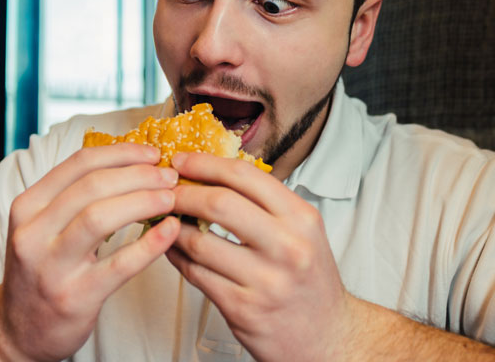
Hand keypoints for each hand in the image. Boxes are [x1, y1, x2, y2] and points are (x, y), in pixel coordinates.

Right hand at [0, 143, 180, 360]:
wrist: (17, 330)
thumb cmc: (43, 268)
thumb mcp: (43, 225)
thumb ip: (77, 195)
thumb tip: (134, 163)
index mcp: (28, 205)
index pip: (79, 163)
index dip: (122, 153)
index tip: (153, 154)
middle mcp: (33, 232)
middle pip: (93, 186)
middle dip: (139, 175)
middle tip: (169, 176)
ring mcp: (51, 266)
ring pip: (100, 217)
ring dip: (143, 201)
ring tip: (171, 198)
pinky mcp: (74, 296)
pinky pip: (119, 264)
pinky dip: (149, 244)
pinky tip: (170, 231)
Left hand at [166, 152, 352, 361]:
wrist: (328, 336)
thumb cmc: (310, 279)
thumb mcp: (304, 231)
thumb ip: (266, 204)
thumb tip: (214, 175)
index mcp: (301, 218)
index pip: (246, 176)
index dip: (206, 163)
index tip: (182, 159)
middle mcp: (287, 246)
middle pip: (219, 203)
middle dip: (183, 192)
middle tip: (166, 190)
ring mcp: (265, 280)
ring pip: (200, 241)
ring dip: (174, 228)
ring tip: (166, 220)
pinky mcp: (243, 308)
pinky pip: (196, 274)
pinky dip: (177, 257)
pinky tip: (173, 248)